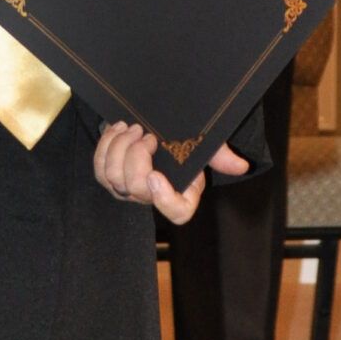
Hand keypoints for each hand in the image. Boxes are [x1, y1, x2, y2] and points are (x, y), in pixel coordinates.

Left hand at [93, 120, 249, 224]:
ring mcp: (129, 189)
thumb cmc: (186, 140)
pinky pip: (99, 168)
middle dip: (136, 157)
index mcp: (182, 194)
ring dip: (120, 148)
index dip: (164, 199)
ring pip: (113, 178)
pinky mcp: (110, 177)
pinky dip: (106, 145)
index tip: (155, 176)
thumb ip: (220, 155)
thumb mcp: (206, 144)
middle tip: (146, 134)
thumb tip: (241, 166)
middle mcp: (153, 196)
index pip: (176, 212)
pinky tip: (118, 128)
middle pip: (136, 188)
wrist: (161, 127)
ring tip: (133, 128)